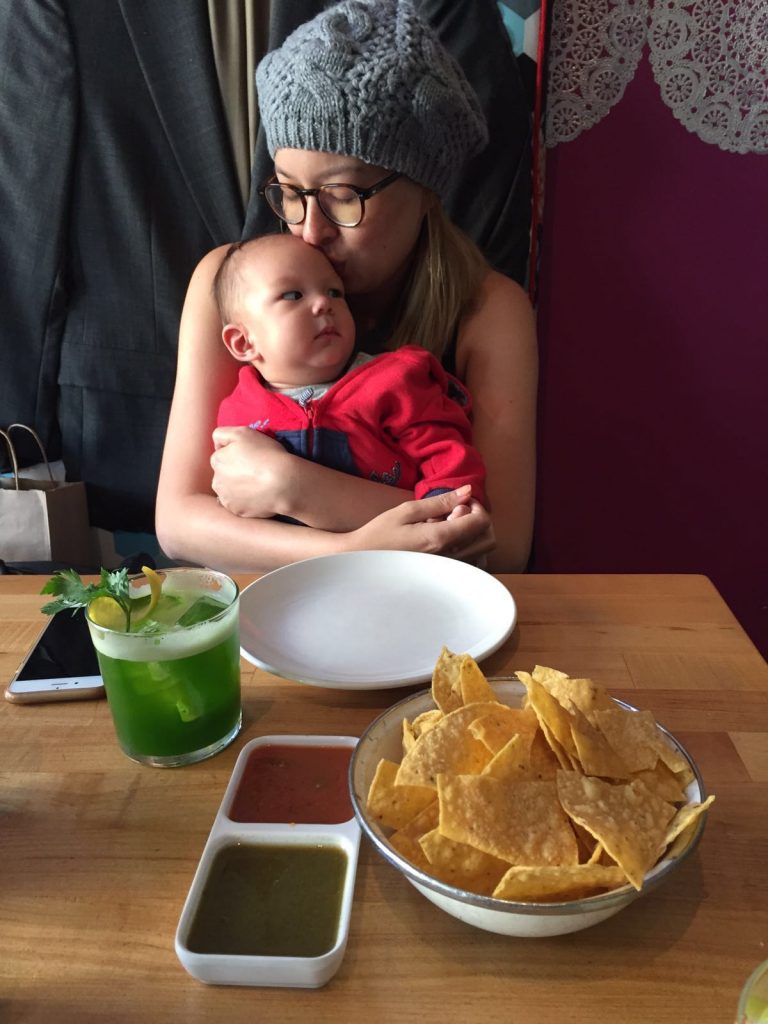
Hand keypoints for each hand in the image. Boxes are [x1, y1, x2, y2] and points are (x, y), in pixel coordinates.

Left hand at [210, 426, 295, 518]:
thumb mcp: (242, 432)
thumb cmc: (266, 455)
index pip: (221, 455)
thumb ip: (222, 434)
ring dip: (239, 488)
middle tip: (255, 471)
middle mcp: (216, 481)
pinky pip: (239, 505)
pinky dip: (247, 501)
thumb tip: (216, 444)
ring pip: (230, 491)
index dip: (236, 455)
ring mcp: (226, 499)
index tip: (251, 457)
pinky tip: (260, 495)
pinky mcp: (237, 511)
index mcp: (217, 460)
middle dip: (234, 473)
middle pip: (223, 475)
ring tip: (258, 484)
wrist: (284, 483)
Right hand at [348, 486, 494, 561]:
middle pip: (489, 539)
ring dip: (472, 535)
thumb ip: (440, 501)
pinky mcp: (443, 576)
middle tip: (455, 512)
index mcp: (440, 539)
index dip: (475, 506)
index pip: (481, 521)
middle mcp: (448, 558)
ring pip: (482, 552)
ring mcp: (446, 570)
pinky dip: (467, 549)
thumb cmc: (379, 534)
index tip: (459, 501)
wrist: (361, 561)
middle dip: (479, 520)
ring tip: (448, 528)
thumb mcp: (407, 510)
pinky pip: (470, 563)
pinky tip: (446, 541)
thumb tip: (467, 491)